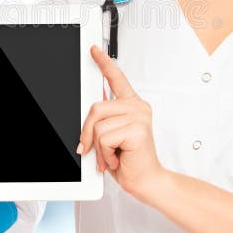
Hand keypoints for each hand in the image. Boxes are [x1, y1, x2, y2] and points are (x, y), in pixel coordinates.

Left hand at [78, 44, 164, 198]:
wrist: (146, 181)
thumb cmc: (129, 161)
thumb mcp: (109, 137)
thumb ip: (102, 121)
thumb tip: (86, 113)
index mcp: (131, 105)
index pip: (116, 78)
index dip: (103, 62)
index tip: (93, 50)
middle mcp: (137, 107)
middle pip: (96, 107)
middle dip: (86, 131)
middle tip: (89, 148)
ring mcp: (139, 116)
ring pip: (98, 124)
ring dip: (98, 147)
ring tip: (111, 155)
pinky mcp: (137, 129)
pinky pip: (104, 137)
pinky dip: (105, 153)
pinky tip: (118, 158)